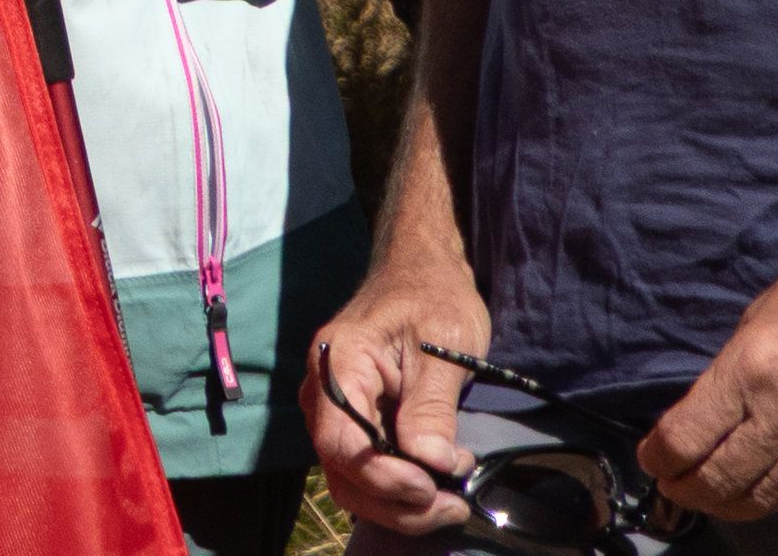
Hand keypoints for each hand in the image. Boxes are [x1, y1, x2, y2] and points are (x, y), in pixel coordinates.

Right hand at [303, 251, 493, 534]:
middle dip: (395, 503)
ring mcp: (336, 409)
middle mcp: (324, 392)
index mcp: (338, 364)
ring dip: (397, 504)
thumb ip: (432, 406)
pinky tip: (437, 481)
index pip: (341, 442)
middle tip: (453, 506)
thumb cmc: (433, 297)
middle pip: (341, 471)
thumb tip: (431, 462)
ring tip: (451, 500)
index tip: (434, 488)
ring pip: (349, 479)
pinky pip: (364, 469)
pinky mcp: (356, 420)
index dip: (384, 478)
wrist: (422, 271)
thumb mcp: (444, 348)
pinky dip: (398, 489)